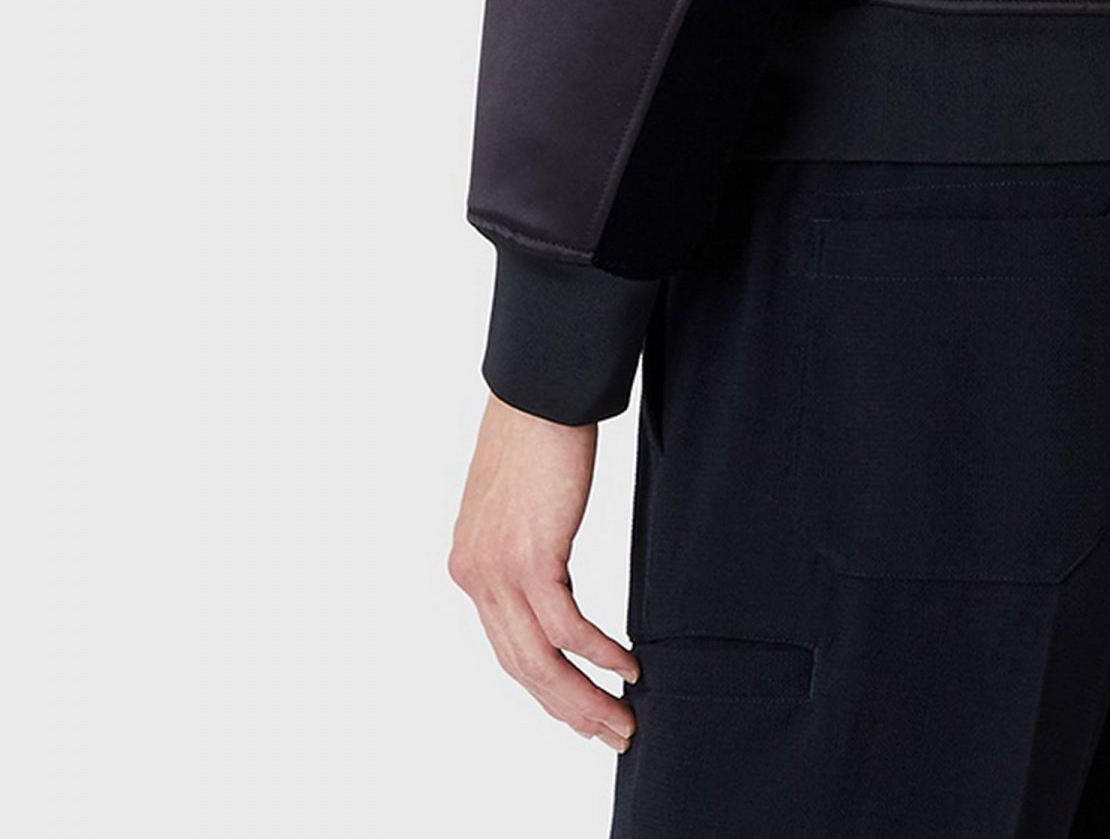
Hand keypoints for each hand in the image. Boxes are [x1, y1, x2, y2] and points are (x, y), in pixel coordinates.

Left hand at [449, 392, 637, 749]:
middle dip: (569, 708)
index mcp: (469, 566)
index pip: (506, 647)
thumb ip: (524, 546)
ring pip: (541, 660)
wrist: (538, 390)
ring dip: (586, 697)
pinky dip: (599, 654)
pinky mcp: (529, 558)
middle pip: (521, 667)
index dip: (545, 686)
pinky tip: (626, 666)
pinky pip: (566, 628)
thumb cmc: (536, 432)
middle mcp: (474, 577)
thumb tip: (549, 576)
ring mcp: (498, 572)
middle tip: (609, 733)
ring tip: (622, 718)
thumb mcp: (518, 503)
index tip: (581, 708)